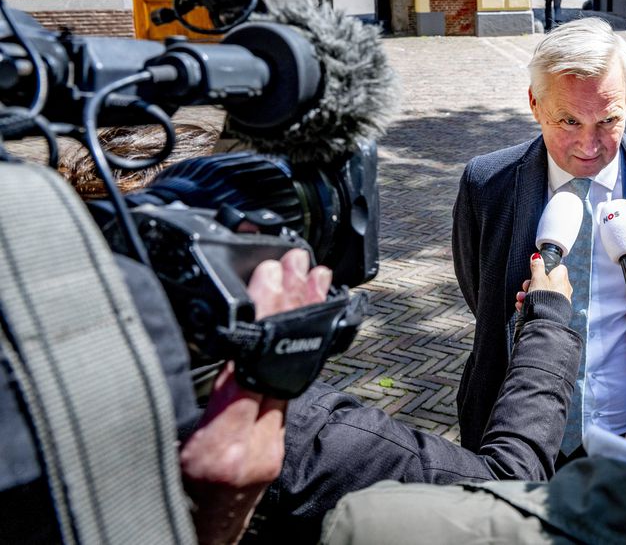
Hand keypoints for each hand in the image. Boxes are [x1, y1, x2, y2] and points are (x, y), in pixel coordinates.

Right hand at [180, 249, 330, 544]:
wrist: (196, 543)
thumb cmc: (163, 504)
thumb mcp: (154, 450)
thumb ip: (173, 402)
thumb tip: (178, 348)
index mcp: (220, 447)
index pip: (251, 365)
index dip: (264, 317)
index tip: (269, 275)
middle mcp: (256, 447)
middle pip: (283, 364)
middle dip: (294, 308)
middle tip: (302, 265)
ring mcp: (269, 448)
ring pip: (292, 374)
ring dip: (301, 323)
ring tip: (315, 279)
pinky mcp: (272, 448)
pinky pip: (286, 390)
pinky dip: (291, 352)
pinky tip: (299, 322)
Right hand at [515, 252, 571, 313]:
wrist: (546, 319)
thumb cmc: (544, 297)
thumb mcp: (537, 278)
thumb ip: (537, 266)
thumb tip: (537, 257)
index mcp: (561, 276)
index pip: (555, 267)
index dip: (542, 270)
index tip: (533, 274)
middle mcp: (564, 288)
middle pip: (546, 282)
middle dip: (531, 285)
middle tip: (525, 288)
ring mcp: (560, 300)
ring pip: (542, 294)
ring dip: (528, 295)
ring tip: (521, 300)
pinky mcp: (556, 310)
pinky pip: (543, 304)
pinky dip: (532, 304)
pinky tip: (523, 307)